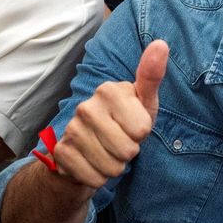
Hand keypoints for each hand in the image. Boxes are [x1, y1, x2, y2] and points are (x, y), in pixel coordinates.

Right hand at [52, 40, 168, 188]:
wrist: (87, 150)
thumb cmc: (125, 121)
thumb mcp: (144, 101)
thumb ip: (151, 76)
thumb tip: (161, 43)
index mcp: (109, 90)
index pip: (142, 129)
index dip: (141, 134)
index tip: (132, 125)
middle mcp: (86, 107)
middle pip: (128, 150)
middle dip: (129, 152)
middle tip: (120, 141)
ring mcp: (71, 130)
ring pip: (112, 167)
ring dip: (115, 166)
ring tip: (107, 152)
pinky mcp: (61, 154)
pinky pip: (95, 178)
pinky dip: (100, 177)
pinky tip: (93, 163)